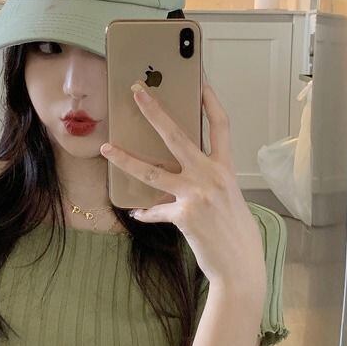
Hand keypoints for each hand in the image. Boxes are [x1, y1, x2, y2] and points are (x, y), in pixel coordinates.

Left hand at [100, 78, 265, 296]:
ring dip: (125, 159)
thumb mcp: (228, 199)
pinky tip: (138, 212)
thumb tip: (180, 173)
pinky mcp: (183, 216)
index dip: (210, 100)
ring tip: (106, 148)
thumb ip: (207, 181)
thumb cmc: (236, 233)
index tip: (199, 80)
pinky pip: (155, 210)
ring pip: (152, 171)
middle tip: (136, 92)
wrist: (240, 266)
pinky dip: (146, 212)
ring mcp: (196, 195)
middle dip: (154, 110)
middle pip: (176, 135)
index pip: (220, 125)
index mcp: (226, 169)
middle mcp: (211, 177)